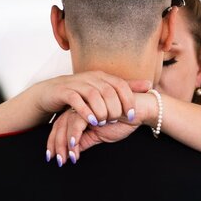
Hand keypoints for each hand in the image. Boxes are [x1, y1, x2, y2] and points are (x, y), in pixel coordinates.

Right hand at [33, 72, 151, 128]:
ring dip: (101, 111)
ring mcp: (77, 83)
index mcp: (102, 77)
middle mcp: (91, 78)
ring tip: (104, 123)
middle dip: (115, 108)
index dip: (128, 100)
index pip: (121, 85)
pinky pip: (76, 100)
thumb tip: (149, 84)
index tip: (132, 116)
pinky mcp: (64, 91)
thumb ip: (125, 88)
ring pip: (93, 95)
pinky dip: (85, 111)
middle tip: (116, 121)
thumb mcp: (104, 90)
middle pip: (108, 91)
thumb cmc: (80, 94)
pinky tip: (91, 122)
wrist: (51, 92)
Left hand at [46, 89, 159, 164]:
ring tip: (66, 157)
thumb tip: (73, 152)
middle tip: (58, 161)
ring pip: (66, 124)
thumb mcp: (101, 135)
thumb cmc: (124, 120)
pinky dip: (74, 135)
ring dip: (64, 143)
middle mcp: (80, 107)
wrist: (141, 110)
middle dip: (56, 144)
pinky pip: (78, 122)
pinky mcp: (92, 106)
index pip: (62, 127)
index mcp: (81, 113)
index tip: (54, 158)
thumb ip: (86, 141)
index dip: (56, 143)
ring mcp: (85, 105)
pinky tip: (73, 146)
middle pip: (59, 125)